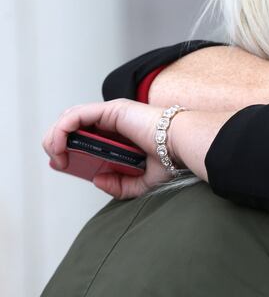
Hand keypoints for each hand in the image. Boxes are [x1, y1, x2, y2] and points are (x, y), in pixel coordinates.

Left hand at [43, 99, 171, 197]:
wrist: (184, 146)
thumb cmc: (172, 158)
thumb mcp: (143, 181)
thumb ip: (121, 185)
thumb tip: (98, 180)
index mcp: (120, 133)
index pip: (85, 135)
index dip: (67, 147)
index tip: (63, 165)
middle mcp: (113, 120)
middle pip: (73, 125)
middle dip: (58, 143)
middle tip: (60, 164)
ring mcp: (111, 113)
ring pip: (69, 118)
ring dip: (56, 137)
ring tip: (58, 157)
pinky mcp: (111, 110)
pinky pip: (75, 116)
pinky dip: (62, 131)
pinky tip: (61, 148)